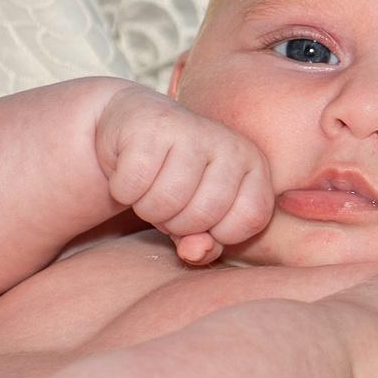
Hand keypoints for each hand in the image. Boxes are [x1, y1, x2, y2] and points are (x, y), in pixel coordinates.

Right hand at [97, 85, 274, 264]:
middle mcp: (230, 144)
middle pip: (204, 214)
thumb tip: (196, 252)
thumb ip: (206, 246)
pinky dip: (123, 190)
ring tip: (148, 188)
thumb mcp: (197, 219)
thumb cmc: (173, 180)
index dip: (219, 233)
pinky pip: (133, 185)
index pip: (251, 218)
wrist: (134, 127)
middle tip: (168, 202)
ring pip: (166, 201)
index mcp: (254, 165)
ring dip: (147, 208)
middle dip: (176, 223)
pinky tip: (130, 172)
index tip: (201, 218)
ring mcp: (193, 130)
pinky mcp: (153, 125)